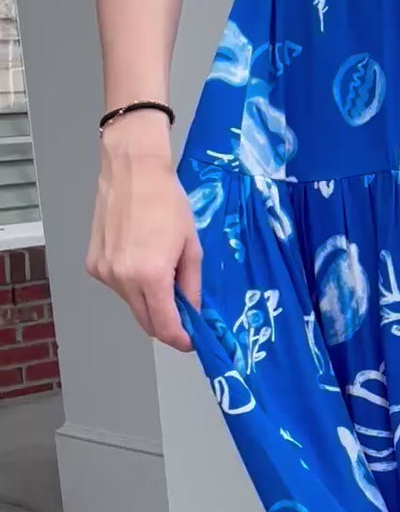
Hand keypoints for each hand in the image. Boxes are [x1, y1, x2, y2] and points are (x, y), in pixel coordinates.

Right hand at [86, 112, 200, 350]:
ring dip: (149, 301)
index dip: (180, 339)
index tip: (191, 340)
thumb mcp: (192, 246)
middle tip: (184, 316)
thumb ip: (191, 285)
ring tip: (162, 272)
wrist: (132, 171)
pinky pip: (118, 287)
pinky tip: (141, 258)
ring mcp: (104, 273)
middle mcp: (122, 279)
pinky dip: (132, 284)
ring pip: (131, 304)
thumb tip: (193, 312)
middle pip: (146, 322)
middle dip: (166, 324)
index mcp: (150, 276)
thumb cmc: (166, 201)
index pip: (165, 326)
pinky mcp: (94, 264)